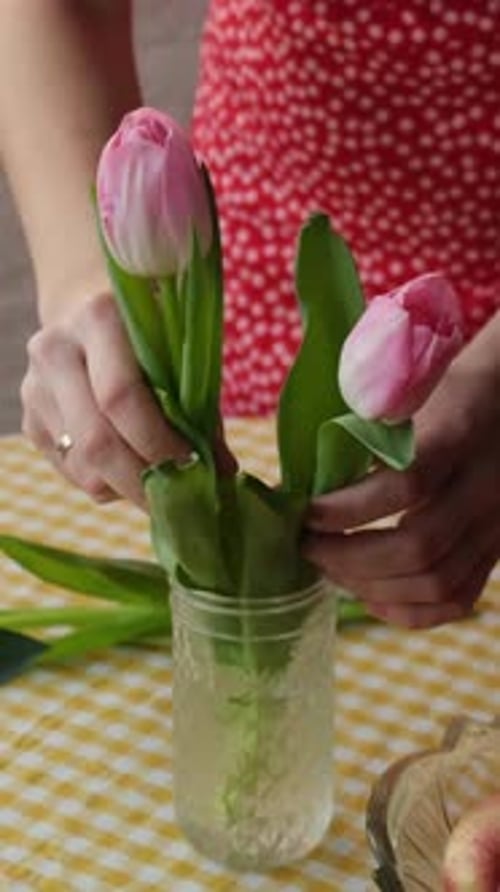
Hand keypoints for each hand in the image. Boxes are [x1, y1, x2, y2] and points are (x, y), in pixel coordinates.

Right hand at [21, 291, 191, 508]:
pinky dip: (109, 484)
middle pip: (96, 440)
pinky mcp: (30, 421)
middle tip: (181, 501)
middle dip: (144, 481)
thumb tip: (220, 471)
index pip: (121, 397)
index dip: (159, 443)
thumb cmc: (150, 332)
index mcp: (97, 318)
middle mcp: (55, 350)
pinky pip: (72, 472)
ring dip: (129, 488)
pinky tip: (133, 471)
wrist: (84, 310)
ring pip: (83, 466)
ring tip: (163, 488)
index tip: (195, 469)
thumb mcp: (178, 348)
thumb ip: (197, 403)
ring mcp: (35, 388)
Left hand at [303, 314, 499, 628]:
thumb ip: (372, 427)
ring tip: (330, 569)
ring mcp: (497, 524)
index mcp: (460, 435)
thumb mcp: (414, 390)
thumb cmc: (450, 386)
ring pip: (436, 581)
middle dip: (349, 557)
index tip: (306, 512)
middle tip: (307, 547)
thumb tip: (312, 476)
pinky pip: (458, 599)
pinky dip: (410, 611)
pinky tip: (372, 597)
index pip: (405, 484)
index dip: (347, 508)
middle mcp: (486, 486)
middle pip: (418, 546)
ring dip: (371, 586)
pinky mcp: (498, 549)